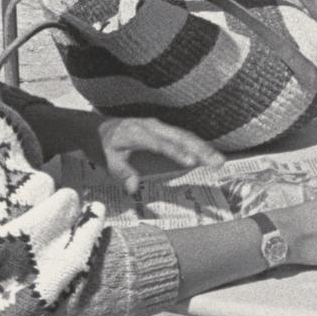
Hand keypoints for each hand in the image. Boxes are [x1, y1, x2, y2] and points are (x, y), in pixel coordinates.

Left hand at [97, 117, 223, 193]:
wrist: (98, 129)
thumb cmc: (104, 145)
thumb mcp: (108, 160)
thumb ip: (123, 173)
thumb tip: (134, 189)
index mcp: (137, 133)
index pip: (160, 144)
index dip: (177, 152)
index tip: (192, 162)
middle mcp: (152, 126)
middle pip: (180, 137)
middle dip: (200, 149)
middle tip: (218, 162)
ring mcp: (159, 126)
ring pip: (185, 135)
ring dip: (203, 147)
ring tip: (219, 160)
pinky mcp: (163, 129)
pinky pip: (182, 136)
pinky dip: (197, 145)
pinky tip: (209, 154)